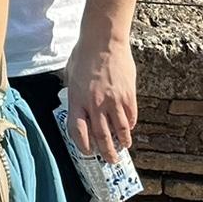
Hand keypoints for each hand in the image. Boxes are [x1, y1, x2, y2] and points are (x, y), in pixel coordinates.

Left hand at [66, 36, 137, 161]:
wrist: (104, 41)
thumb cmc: (84, 55)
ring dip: (122, 142)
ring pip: (119, 131)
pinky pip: (131, 118)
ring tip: (123, 147)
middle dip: (106, 152)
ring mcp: (113, 101)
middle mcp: (94, 103)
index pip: (78, 130)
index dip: (83, 145)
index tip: (88, 152)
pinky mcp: (128, 96)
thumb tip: (79, 107)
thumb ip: (76, 94)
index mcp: (77, 98)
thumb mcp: (72, 75)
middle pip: (101, 136)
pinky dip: (130, 126)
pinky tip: (129, 129)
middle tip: (110, 160)